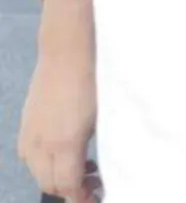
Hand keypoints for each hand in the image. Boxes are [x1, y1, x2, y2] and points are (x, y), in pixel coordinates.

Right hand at [19, 53, 98, 202]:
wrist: (68, 52)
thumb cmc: (94, 81)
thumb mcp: (104, 118)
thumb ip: (100, 147)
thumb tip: (101, 168)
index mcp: (65, 144)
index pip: (68, 186)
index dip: (82, 197)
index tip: (97, 197)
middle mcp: (42, 143)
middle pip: (50, 184)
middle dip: (71, 191)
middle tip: (94, 185)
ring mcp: (29, 134)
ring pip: (37, 172)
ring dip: (57, 178)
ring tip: (84, 168)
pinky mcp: (25, 124)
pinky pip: (29, 156)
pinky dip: (44, 164)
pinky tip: (63, 153)